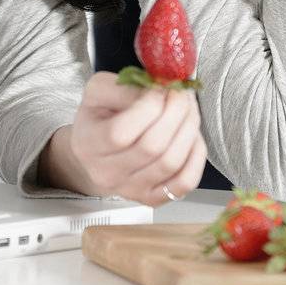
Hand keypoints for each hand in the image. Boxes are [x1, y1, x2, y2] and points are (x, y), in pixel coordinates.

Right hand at [63, 70, 206, 205]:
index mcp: (89, 144)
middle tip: (181, 93)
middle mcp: (108, 173)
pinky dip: (196, 155)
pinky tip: (191, 136)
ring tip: (188, 109)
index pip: (121, 133)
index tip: (161, 87)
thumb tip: (159, 88)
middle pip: (153, 147)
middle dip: (176, 112)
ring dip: (189, 129)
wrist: (96, 152)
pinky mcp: (153, 198)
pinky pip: (185, 182)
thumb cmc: (100, 119)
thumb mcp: (99, 91)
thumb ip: (125, 86)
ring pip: (172, 162)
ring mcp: (132, 189)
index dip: (149, 106)